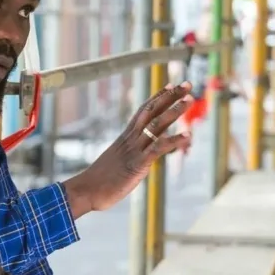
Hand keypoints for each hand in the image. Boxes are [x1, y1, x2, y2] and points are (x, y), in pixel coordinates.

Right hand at [63, 83, 193, 217]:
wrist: (85, 190)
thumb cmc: (99, 180)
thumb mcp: (117, 162)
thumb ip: (129, 156)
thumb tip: (138, 157)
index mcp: (126, 137)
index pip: (143, 110)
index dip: (158, 97)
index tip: (172, 85)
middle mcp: (130, 139)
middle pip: (152, 111)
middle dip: (170, 97)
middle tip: (187, 84)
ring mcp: (134, 150)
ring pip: (156, 125)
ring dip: (174, 112)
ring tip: (189, 100)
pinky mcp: (137, 164)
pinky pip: (157, 149)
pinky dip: (173, 141)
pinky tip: (188, 136)